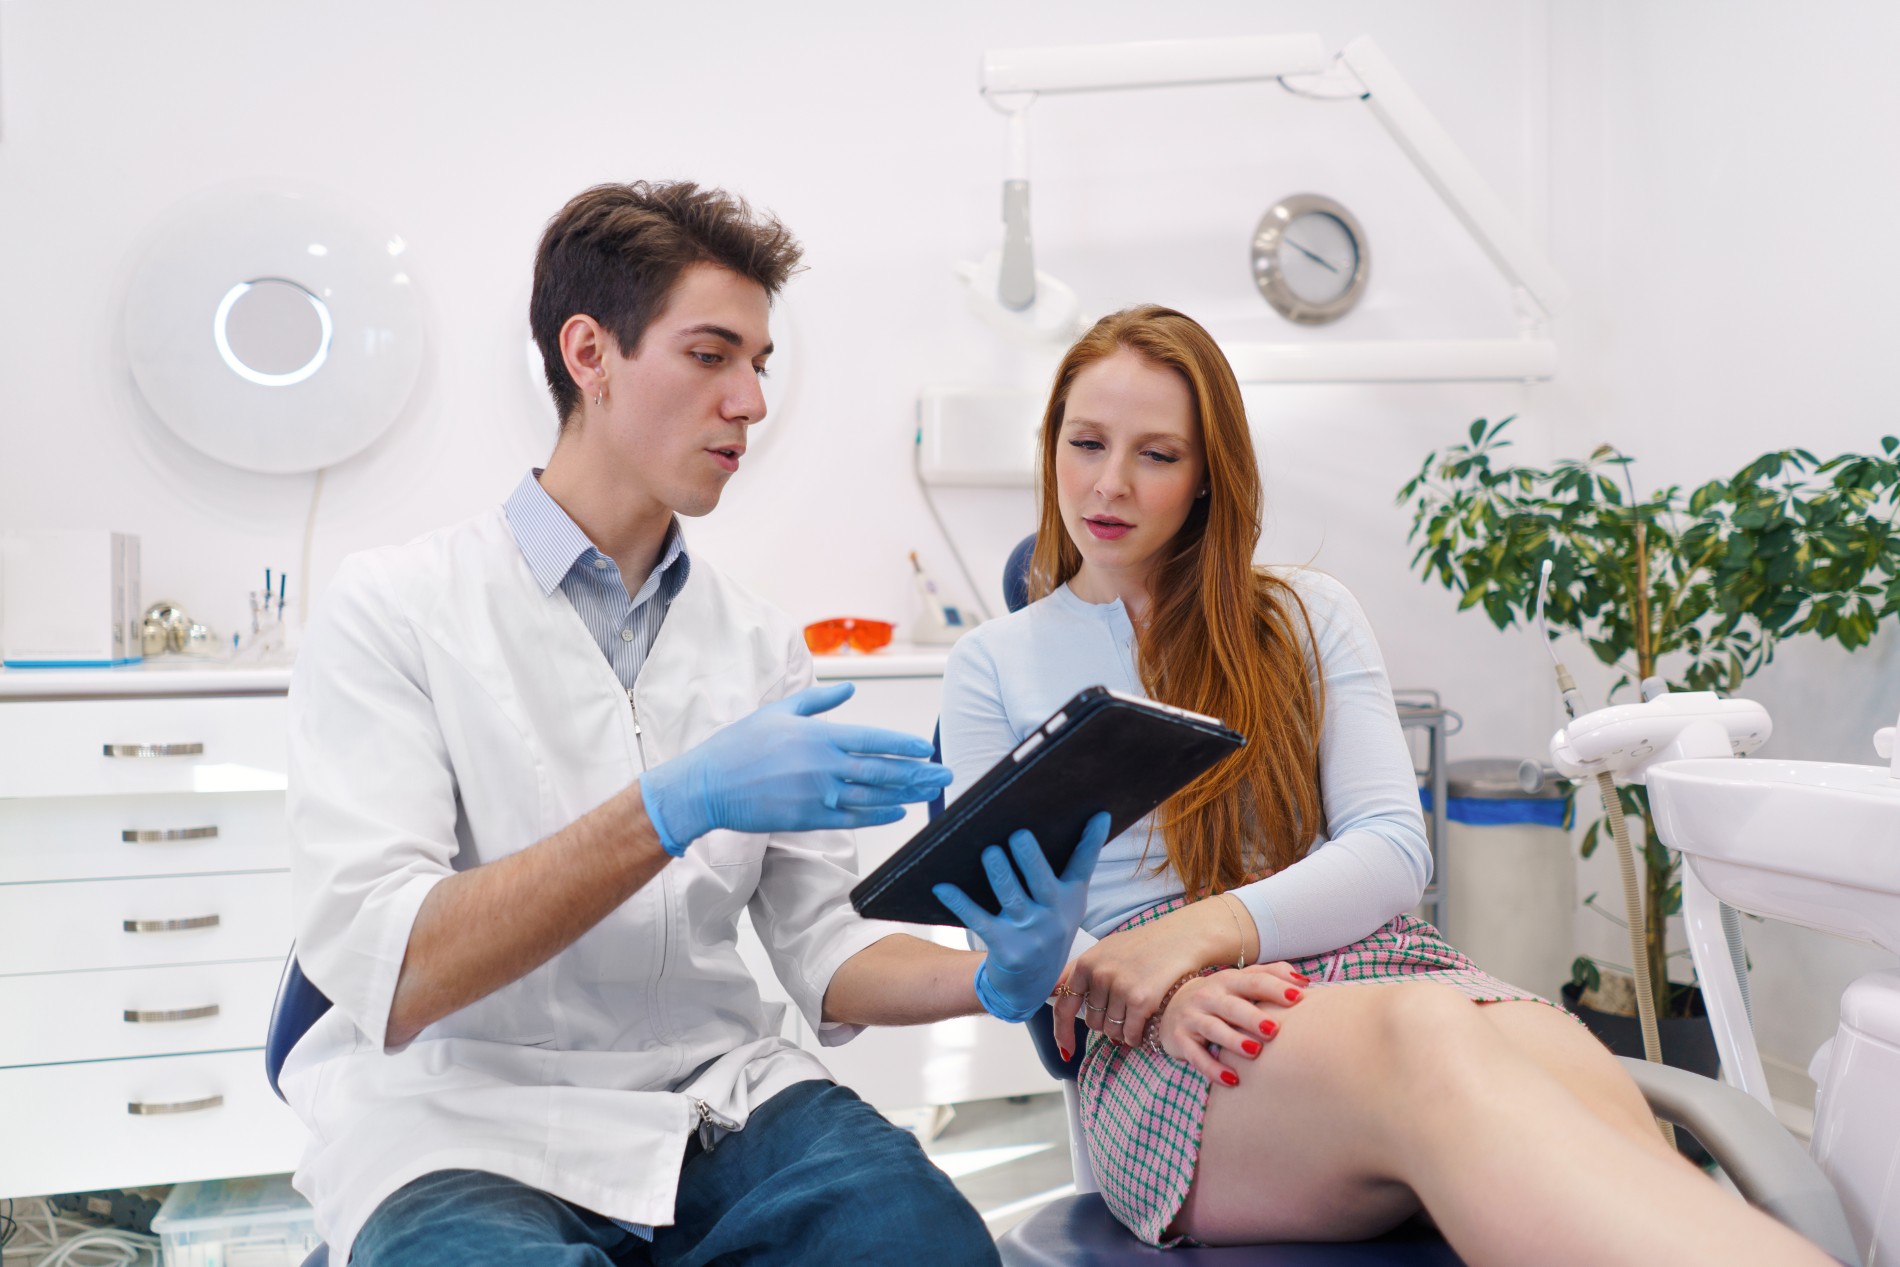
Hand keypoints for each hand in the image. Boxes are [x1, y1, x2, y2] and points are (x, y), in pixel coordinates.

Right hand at [639, 682, 952, 855]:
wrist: (709, 785)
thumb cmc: (740, 744)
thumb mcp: (779, 711)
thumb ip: (818, 701)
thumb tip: (849, 691)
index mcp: (819, 736)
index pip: (873, 739)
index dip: (904, 745)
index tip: (927, 749)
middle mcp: (825, 766)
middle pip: (883, 770)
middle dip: (918, 773)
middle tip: (945, 774)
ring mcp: (818, 795)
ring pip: (873, 796)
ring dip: (906, 794)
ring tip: (929, 792)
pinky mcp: (809, 818)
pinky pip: (853, 818)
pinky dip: (878, 815)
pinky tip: (897, 811)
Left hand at [933, 812, 1110, 1022]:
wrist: (1029, 988)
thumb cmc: (1043, 933)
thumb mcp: (1063, 908)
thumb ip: (1063, 874)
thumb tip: (1054, 828)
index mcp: (1070, 900)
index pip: (1083, 865)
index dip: (1091, 840)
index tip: (1098, 814)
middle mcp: (1054, 916)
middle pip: (1043, 881)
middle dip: (1030, 858)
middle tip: (1018, 834)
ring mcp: (1030, 934)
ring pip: (1012, 898)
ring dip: (999, 874)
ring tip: (989, 853)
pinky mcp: (1005, 948)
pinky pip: (978, 920)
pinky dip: (959, 902)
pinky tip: (942, 887)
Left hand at [1050, 895, 1252, 1058]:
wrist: (1181, 938)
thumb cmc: (1144, 946)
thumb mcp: (1105, 950)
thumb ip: (1078, 970)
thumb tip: (1052, 991)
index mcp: (1086, 963)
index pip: (1064, 1005)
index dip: (1062, 1031)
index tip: (1066, 1048)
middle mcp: (1099, 975)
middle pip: (1092, 1022)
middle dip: (1106, 1023)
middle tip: (1124, 1011)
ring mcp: (1119, 988)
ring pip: (1111, 1031)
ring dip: (1123, 1031)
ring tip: (1136, 1015)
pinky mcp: (1141, 1000)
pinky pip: (1130, 1034)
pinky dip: (1136, 1037)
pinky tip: (1145, 1026)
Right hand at [1153, 963, 1308, 1086]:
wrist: (1172, 1005)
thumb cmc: (1220, 996)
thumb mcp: (1240, 981)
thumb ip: (1271, 975)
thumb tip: (1303, 981)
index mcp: (1228, 980)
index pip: (1253, 982)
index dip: (1275, 988)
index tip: (1298, 998)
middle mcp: (1209, 997)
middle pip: (1232, 1006)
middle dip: (1252, 1017)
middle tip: (1274, 1030)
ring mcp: (1193, 1018)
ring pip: (1213, 1029)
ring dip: (1233, 1041)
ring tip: (1255, 1052)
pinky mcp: (1181, 1040)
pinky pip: (1196, 1056)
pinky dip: (1212, 1068)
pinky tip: (1231, 1079)